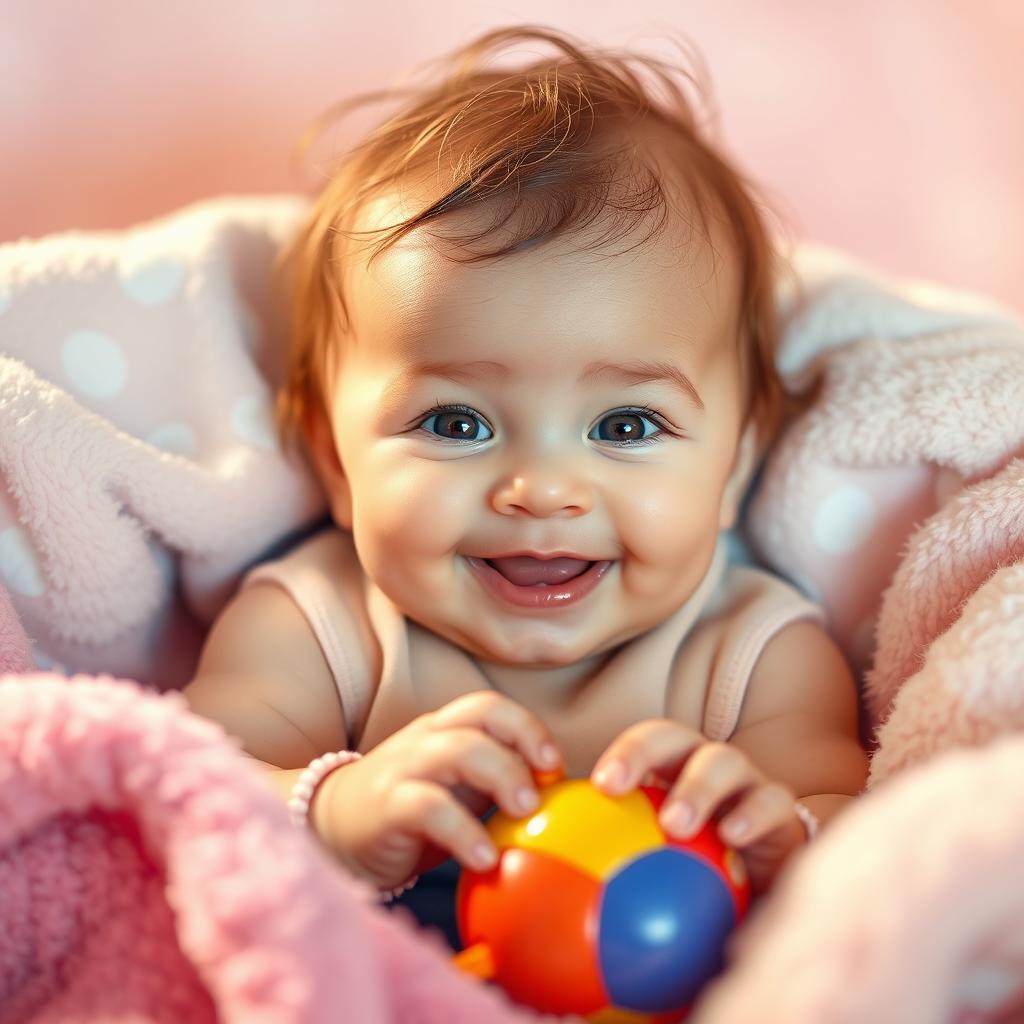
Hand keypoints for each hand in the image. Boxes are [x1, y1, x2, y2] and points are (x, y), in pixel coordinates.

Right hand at [314, 691, 561, 891]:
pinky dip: (461, 829)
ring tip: (523, 813)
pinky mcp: (385, 807)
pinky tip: (484, 858)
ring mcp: (403, 769)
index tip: (555, 764)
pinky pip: (426, 807)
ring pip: (454, 751)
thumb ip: (496, 782)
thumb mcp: (456, 787)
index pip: (489, 706)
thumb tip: (563, 800)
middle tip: (543, 790)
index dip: (527, 727)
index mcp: (445, 730)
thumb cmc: (410, 808)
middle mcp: (426, 739)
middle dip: (520, 746)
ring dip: (498, 776)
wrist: (329, 828)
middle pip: (477, 718)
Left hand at [591, 719, 806, 894]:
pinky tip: (732, 837)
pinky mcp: (782, 810)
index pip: (641, 745)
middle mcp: (705, 766)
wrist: (771, 893)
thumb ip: (614, 875)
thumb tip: (559, 907)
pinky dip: (751, 814)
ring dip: (695, 787)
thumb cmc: (702, 879)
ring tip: (674, 824)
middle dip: (641, 751)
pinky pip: (771, 801)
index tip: (597, 785)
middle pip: (674, 736)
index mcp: (670, 771)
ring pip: (723, 761)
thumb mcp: (656, 872)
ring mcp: (746, 782)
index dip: (619, 753)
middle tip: (615, 787)